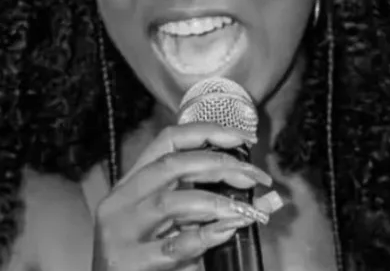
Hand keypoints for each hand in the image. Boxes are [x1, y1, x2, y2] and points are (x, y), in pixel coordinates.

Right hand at [91, 123, 280, 270]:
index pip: (166, 141)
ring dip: (215, 202)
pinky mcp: (130, 262)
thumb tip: (268, 198)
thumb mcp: (178, 227)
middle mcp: (121, 202)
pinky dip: (206, 236)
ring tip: (244, 210)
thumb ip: (214, 208)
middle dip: (219, 165)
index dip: (206, 133)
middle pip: (171, 165)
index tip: (241, 139)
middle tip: (253, 177)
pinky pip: (174, 245)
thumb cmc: (148, 261)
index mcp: (130, 185)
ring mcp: (122, 232)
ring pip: (170, 203)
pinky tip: (227, 231)